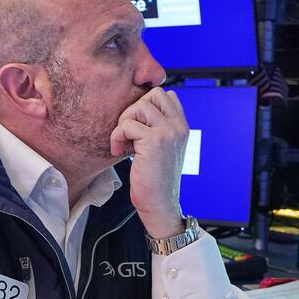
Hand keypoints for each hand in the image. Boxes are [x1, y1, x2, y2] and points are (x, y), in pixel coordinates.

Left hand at [110, 87, 188, 238]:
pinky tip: (119, 151)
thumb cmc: (155, 181)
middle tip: (128, 132)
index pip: (167, 95)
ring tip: (123, 141)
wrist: (159, 205)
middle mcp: (178, 127)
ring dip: (124, 122)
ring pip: (140, 105)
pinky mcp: (154, 141)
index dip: (147, 104)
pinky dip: (117, 136)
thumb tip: (139, 111)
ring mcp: (168, 132)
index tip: (137, 125)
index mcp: (181, 127)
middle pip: (153, 94)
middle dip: (134, 109)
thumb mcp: (162, 150)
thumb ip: (158, 130)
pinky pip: (127, 125)